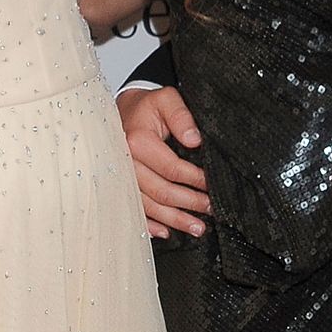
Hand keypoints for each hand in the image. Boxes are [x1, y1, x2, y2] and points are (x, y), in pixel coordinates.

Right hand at [118, 85, 208, 239]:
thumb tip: (195, 140)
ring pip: (149, 206)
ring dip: (174, 220)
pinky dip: (150, 225)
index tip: (212, 185)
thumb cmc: (147, 106)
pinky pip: (135, 210)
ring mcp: (121, 178)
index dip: (195, 180)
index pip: (172, 168)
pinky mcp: (120, 186)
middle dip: (190, 204)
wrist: (123, 110)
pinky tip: (165, 233)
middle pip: (161, 192)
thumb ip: (182, 116)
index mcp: (137, 141)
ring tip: (197, 228)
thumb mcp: (166, 99)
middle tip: (211, 209)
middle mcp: (126, 162)